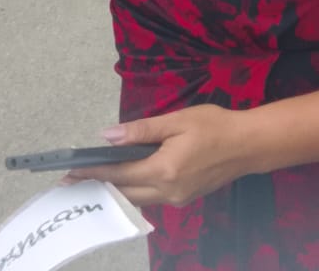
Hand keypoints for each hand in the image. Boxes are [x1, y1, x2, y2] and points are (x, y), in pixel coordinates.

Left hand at [65, 105, 256, 208]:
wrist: (249, 145)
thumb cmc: (214, 126)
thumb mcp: (177, 120)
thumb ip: (141, 130)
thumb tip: (108, 136)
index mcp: (164, 169)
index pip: (119, 173)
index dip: (93, 172)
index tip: (70, 173)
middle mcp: (168, 190)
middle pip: (124, 193)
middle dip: (98, 186)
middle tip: (73, 181)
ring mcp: (177, 198)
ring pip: (137, 198)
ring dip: (115, 190)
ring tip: (94, 180)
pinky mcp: (184, 198)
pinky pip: (151, 197)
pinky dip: (134, 190)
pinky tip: (126, 179)